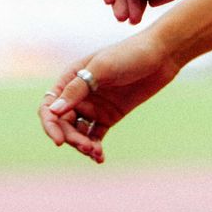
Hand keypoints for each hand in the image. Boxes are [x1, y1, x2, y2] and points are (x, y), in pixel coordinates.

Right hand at [37, 32, 180, 163]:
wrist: (161, 56)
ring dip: (82, 145)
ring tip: (95, 153)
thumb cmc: (129, 54)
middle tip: (86, 147)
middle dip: (71, 138)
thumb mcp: (102, 69)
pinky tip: (99, 157)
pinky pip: (95, 136)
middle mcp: (79, 94)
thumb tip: (53, 111)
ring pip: (78, 132)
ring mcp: (94, 106)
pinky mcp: (109, 116)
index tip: (59, 141)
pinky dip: (94, 148)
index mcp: (71, 78)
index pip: (50, 106)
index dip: (50, 125)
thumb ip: (77, 90)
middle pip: (63, 123)